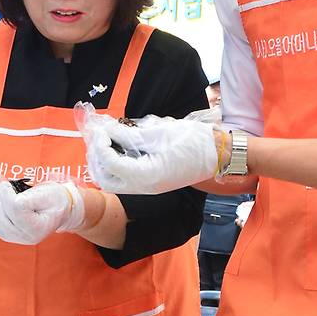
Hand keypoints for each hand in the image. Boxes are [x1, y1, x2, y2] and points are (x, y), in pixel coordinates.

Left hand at [0, 180, 84, 244]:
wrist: (58, 209)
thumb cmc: (54, 200)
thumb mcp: (47, 194)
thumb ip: (28, 196)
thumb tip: (6, 193)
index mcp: (39, 227)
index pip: (16, 210)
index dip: (7, 195)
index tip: (6, 184)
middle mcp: (27, 236)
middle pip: (3, 218)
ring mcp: (17, 238)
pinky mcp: (9, 235)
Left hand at [75, 106, 218, 194]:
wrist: (220, 153)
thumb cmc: (194, 141)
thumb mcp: (159, 133)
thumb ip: (129, 135)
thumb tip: (107, 130)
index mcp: (147, 176)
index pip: (110, 164)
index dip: (101, 144)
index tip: (103, 128)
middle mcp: (145, 187)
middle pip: (106, 180)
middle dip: (97, 158)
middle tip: (99, 137)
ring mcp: (149, 187)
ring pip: (113, 181)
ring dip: (104, 162)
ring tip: (106, 141)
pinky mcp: (152, 181)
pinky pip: (126, 177)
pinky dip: (116, 163)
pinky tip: (119, 146)